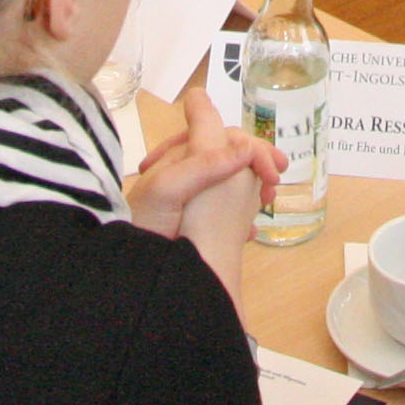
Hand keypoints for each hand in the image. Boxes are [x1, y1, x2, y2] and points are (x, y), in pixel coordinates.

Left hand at [128, 90, 281, 290]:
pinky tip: (249, 231)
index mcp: (181, 157)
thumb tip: (246, 148)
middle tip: (277, 181)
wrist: (127, 266)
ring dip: (252, 188)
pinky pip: (226, 213)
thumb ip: (204, 165)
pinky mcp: (197, 225)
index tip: (274, 168)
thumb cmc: (143, 221)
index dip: (252, 146)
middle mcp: (189, 173)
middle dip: (257, 165)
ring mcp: (194, 199)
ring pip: (231, 184)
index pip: (223, 137)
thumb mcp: (169, 188)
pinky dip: (242, 217)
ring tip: (266, 203)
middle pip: (230, 157)